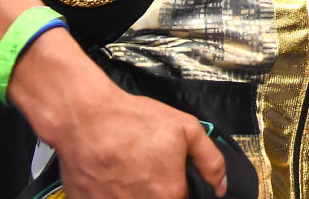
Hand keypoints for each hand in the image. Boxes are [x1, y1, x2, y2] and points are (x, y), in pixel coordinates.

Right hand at [17, 47, 226, 198]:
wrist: (87, 118)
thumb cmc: (136, 121)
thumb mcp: (186, 129)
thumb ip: (210, 161)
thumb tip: (220, 186)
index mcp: (169, 194)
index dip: (180, 188)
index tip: (171, 175)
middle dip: (158, 190)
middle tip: (147, 169)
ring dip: (135, 192)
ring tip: (128, 171)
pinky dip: (113, 194)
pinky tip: (111, 176)